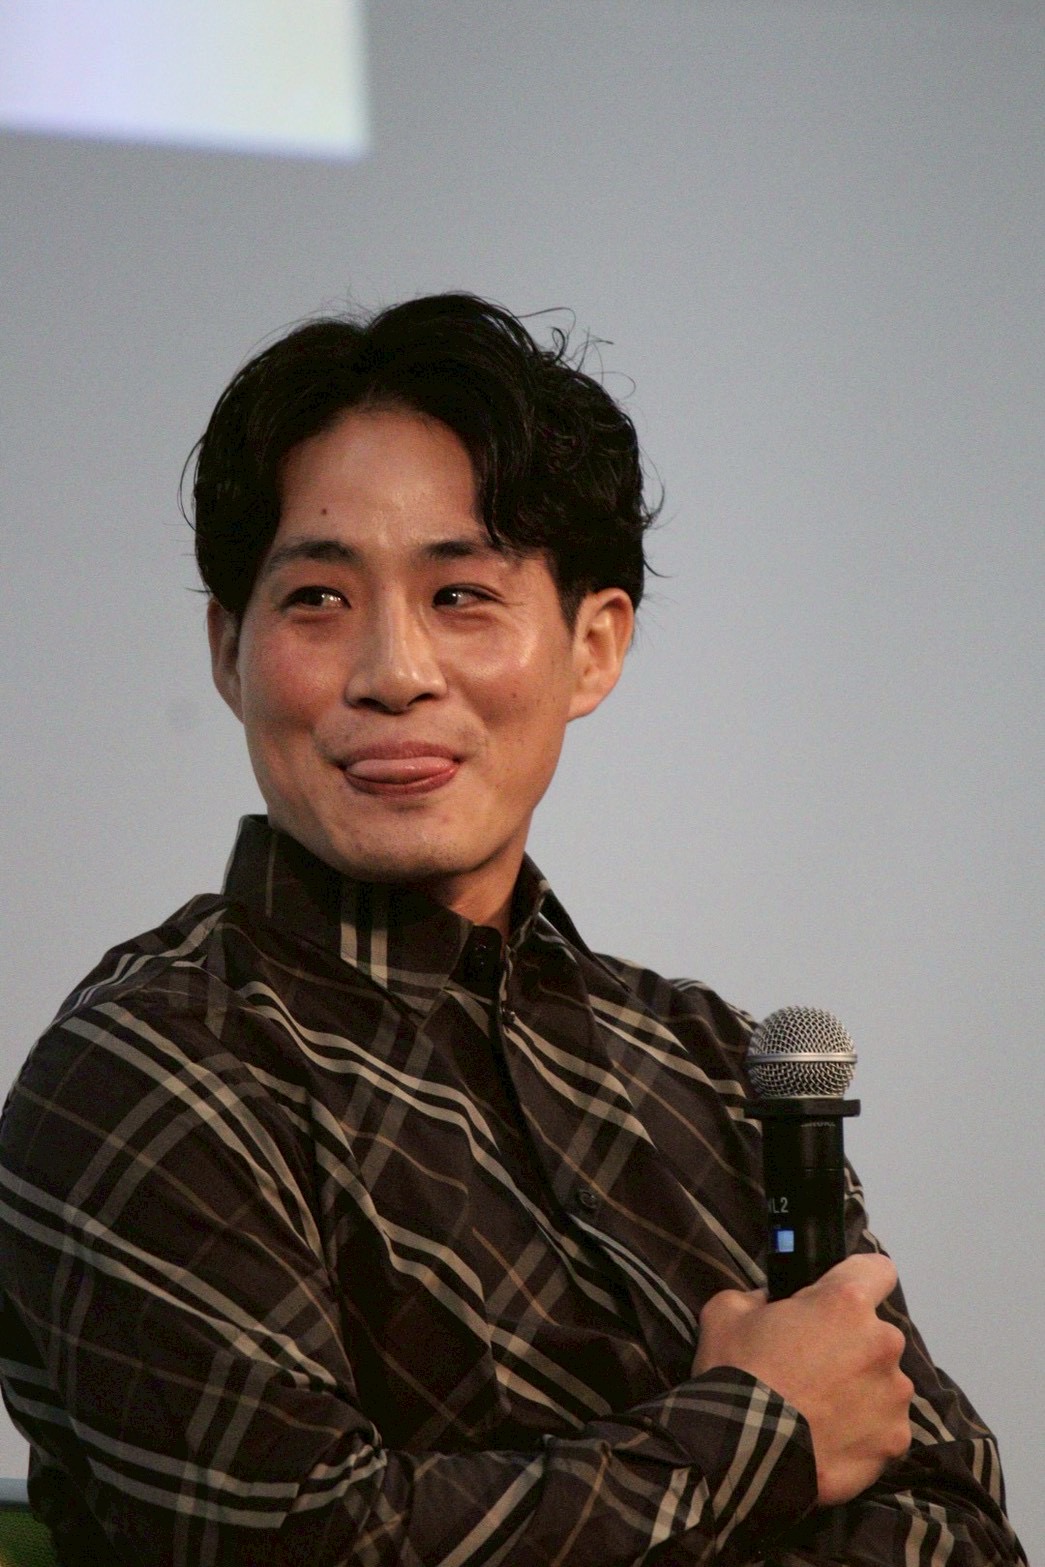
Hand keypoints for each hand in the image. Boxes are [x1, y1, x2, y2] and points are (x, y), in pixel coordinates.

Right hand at [694, 1254, 912, 1505]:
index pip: (877, 1269)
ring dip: (860, 1389)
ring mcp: (894, 1396)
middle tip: (811, 1368)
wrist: (743, 1454)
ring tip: (819, 1412)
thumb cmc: (736, 1373)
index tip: (834, 1300)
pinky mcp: (894, 1441)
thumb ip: (759, 1297)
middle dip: (851, 1345)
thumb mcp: (726, 1311)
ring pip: (884, 1382)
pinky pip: (883, 1426)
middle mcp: (883, 1343)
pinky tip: (829, 1440)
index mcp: (846, 1302)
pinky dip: (864, 1432)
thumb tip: (773, 1304)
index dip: (856, 1280)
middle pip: (876, 1333)